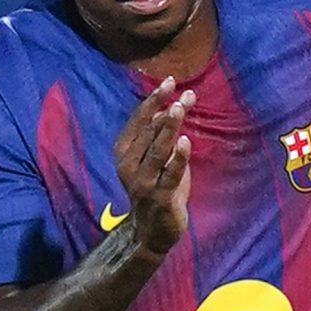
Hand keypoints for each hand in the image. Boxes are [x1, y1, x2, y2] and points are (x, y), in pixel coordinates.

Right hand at [113, 76, 192, 256]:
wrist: (153, 229)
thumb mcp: (155, 158)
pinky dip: (178, 158)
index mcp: (124, 152)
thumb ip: (161, 134)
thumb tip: (175, 103)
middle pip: (149, 132)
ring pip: (157, 151)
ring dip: (169, 129)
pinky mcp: (160, 197)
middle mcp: (129, 165)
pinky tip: (186, 141)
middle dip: (168, 112)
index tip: (170, 82)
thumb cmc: (157, 186)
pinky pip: (169, 174)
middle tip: (185, 95)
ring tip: (180, 109)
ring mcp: (143, 182)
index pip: (138, 120)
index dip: (153, 100)